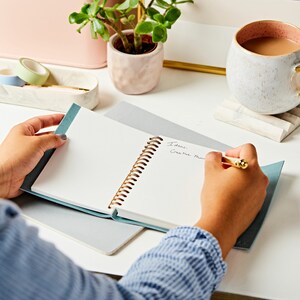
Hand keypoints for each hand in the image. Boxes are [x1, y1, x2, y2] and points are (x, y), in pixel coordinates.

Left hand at [0, 114, 66, 197]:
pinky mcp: (29, 166)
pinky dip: (49, 163)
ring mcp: (27, 154)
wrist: (3, 179)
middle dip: (55, 136)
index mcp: (23, 130)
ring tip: (60, 151)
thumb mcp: (36, 143)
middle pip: (44, 135)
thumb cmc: (10, 159)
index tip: (63, 118)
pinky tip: (53, 163)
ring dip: (52, 152)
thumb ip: (51, 139)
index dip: (53, 118)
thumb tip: (60, 137)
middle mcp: (24, 141)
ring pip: (45, 150)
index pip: (41, 121)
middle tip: (67, 136)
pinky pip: (43, 162)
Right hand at [195, 143, 268, 257]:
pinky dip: (240, 189)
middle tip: (220, 171)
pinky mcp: (256, 204)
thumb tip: (215, 156)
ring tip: (222, 185)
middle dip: (234, 165)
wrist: (221, 225)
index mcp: (251, 168)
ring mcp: (260, 193)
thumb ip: (212, 157)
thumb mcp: (210, 172)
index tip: (225, 158)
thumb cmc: (218, 200)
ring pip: (249, 177)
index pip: (247, 148)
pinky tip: (227, 196)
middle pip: (249, 163)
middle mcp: (260, 179)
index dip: (233, 150)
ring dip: (237, 177)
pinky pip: (250, 190)